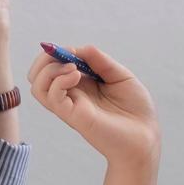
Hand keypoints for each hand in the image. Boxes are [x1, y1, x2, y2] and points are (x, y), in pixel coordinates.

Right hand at [29, 44, 160, 166]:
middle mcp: (72, 94)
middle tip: (66, 56)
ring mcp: (70, 105)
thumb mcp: (121, 76)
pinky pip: (52, 97)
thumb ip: (101, 61)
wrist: (146, 136)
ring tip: (73, 68)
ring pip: (37, 86)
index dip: (59, 52)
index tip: (76, 50)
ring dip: (49, 69)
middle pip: (37, 75)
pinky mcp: (73, 116)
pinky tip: (77, 76)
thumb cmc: (136, 109)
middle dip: (45, 58)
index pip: (54, 66)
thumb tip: (79, 48)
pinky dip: (58, 80)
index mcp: (82, 84)